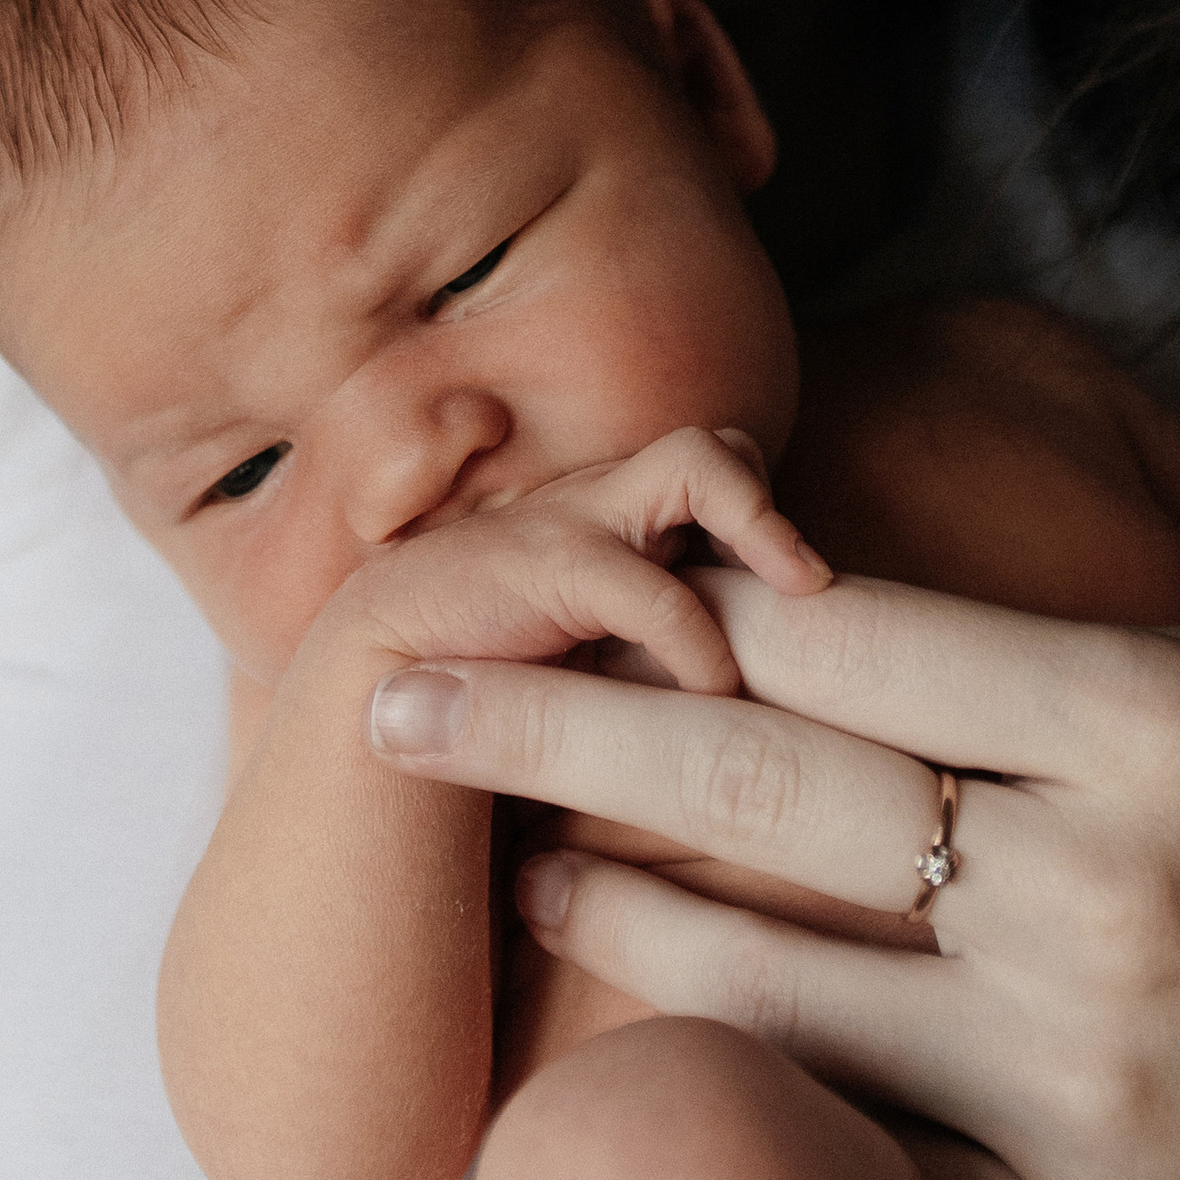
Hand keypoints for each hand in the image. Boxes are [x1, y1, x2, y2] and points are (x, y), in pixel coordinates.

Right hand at [318, 426, 826, 702]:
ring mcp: (570, 523)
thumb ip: (652, 673)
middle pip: (719, 446)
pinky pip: (654, 587)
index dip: (771, 529)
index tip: (819, 611)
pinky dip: (700, 645)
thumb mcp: (588, 684)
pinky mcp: (543, 566)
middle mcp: (597, 507)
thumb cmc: (486, 713)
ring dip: (765, 528)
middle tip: (817, 591)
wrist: (360, 707)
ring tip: (801, 602)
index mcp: (609, 527)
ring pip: (701, 462)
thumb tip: (764, 733)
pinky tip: (708, 698)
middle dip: (776, 506)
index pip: (718, 482)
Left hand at [364, 566, 1179, 1179]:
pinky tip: (654, 1059)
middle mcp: (1105, 886)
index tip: (593, 582)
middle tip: (389, 694)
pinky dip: (750, 1096)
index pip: (847, 628)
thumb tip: (836, 604)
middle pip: (751, 773)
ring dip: (602, 916)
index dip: (695, 601)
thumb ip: (1069, 658)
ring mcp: (1082, 1077)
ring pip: (758, 978)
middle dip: (543, 720)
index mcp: (1158, 719)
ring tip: (511, 869)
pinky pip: (856, 1156)